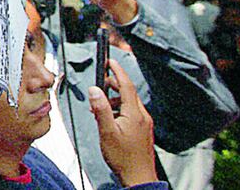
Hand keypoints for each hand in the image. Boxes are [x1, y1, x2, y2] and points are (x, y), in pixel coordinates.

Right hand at [88, 59, 156, 185]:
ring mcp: (144, 124)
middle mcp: (142, 116)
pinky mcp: (143, 131)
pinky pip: (132, 113)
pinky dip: (119, 109)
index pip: (127, 85)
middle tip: (100, 83)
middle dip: (114, 85)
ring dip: (114, 99)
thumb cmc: (123, 158)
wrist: (139, 178)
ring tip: (100, 106)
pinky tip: (110, 118)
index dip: (118, 71)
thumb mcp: (107, 132)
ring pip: (129, 103)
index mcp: (134, 114)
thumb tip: (95, 89)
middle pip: (128, 93)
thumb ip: (101, 109)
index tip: (111, 61)